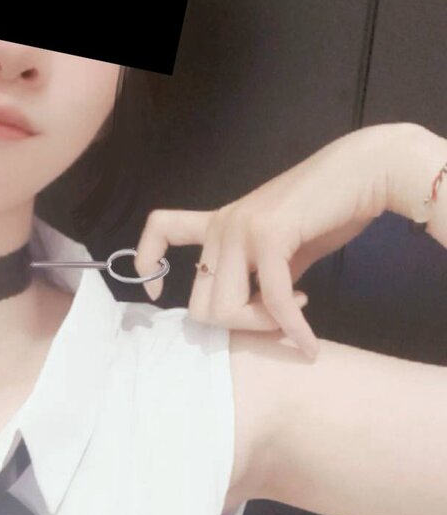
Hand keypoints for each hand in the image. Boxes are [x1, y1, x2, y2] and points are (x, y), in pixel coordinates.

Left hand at [133, 123, 421, 359]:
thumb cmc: (329, 211)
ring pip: (223, 310)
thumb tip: (255, 319)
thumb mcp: (284, 253)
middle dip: (239, 324)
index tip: (158, 292)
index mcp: (219, 223)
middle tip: (276, 317)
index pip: (161, 228)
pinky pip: (271, 300)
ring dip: (262, 325)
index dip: (147, 261)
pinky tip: (309, 341)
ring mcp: (240, 227)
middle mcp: (222, 224)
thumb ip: (261, 282)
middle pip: (200, 305)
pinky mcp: (268, 234)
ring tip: (296, 310)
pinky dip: (292, 329)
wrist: (367, 173)